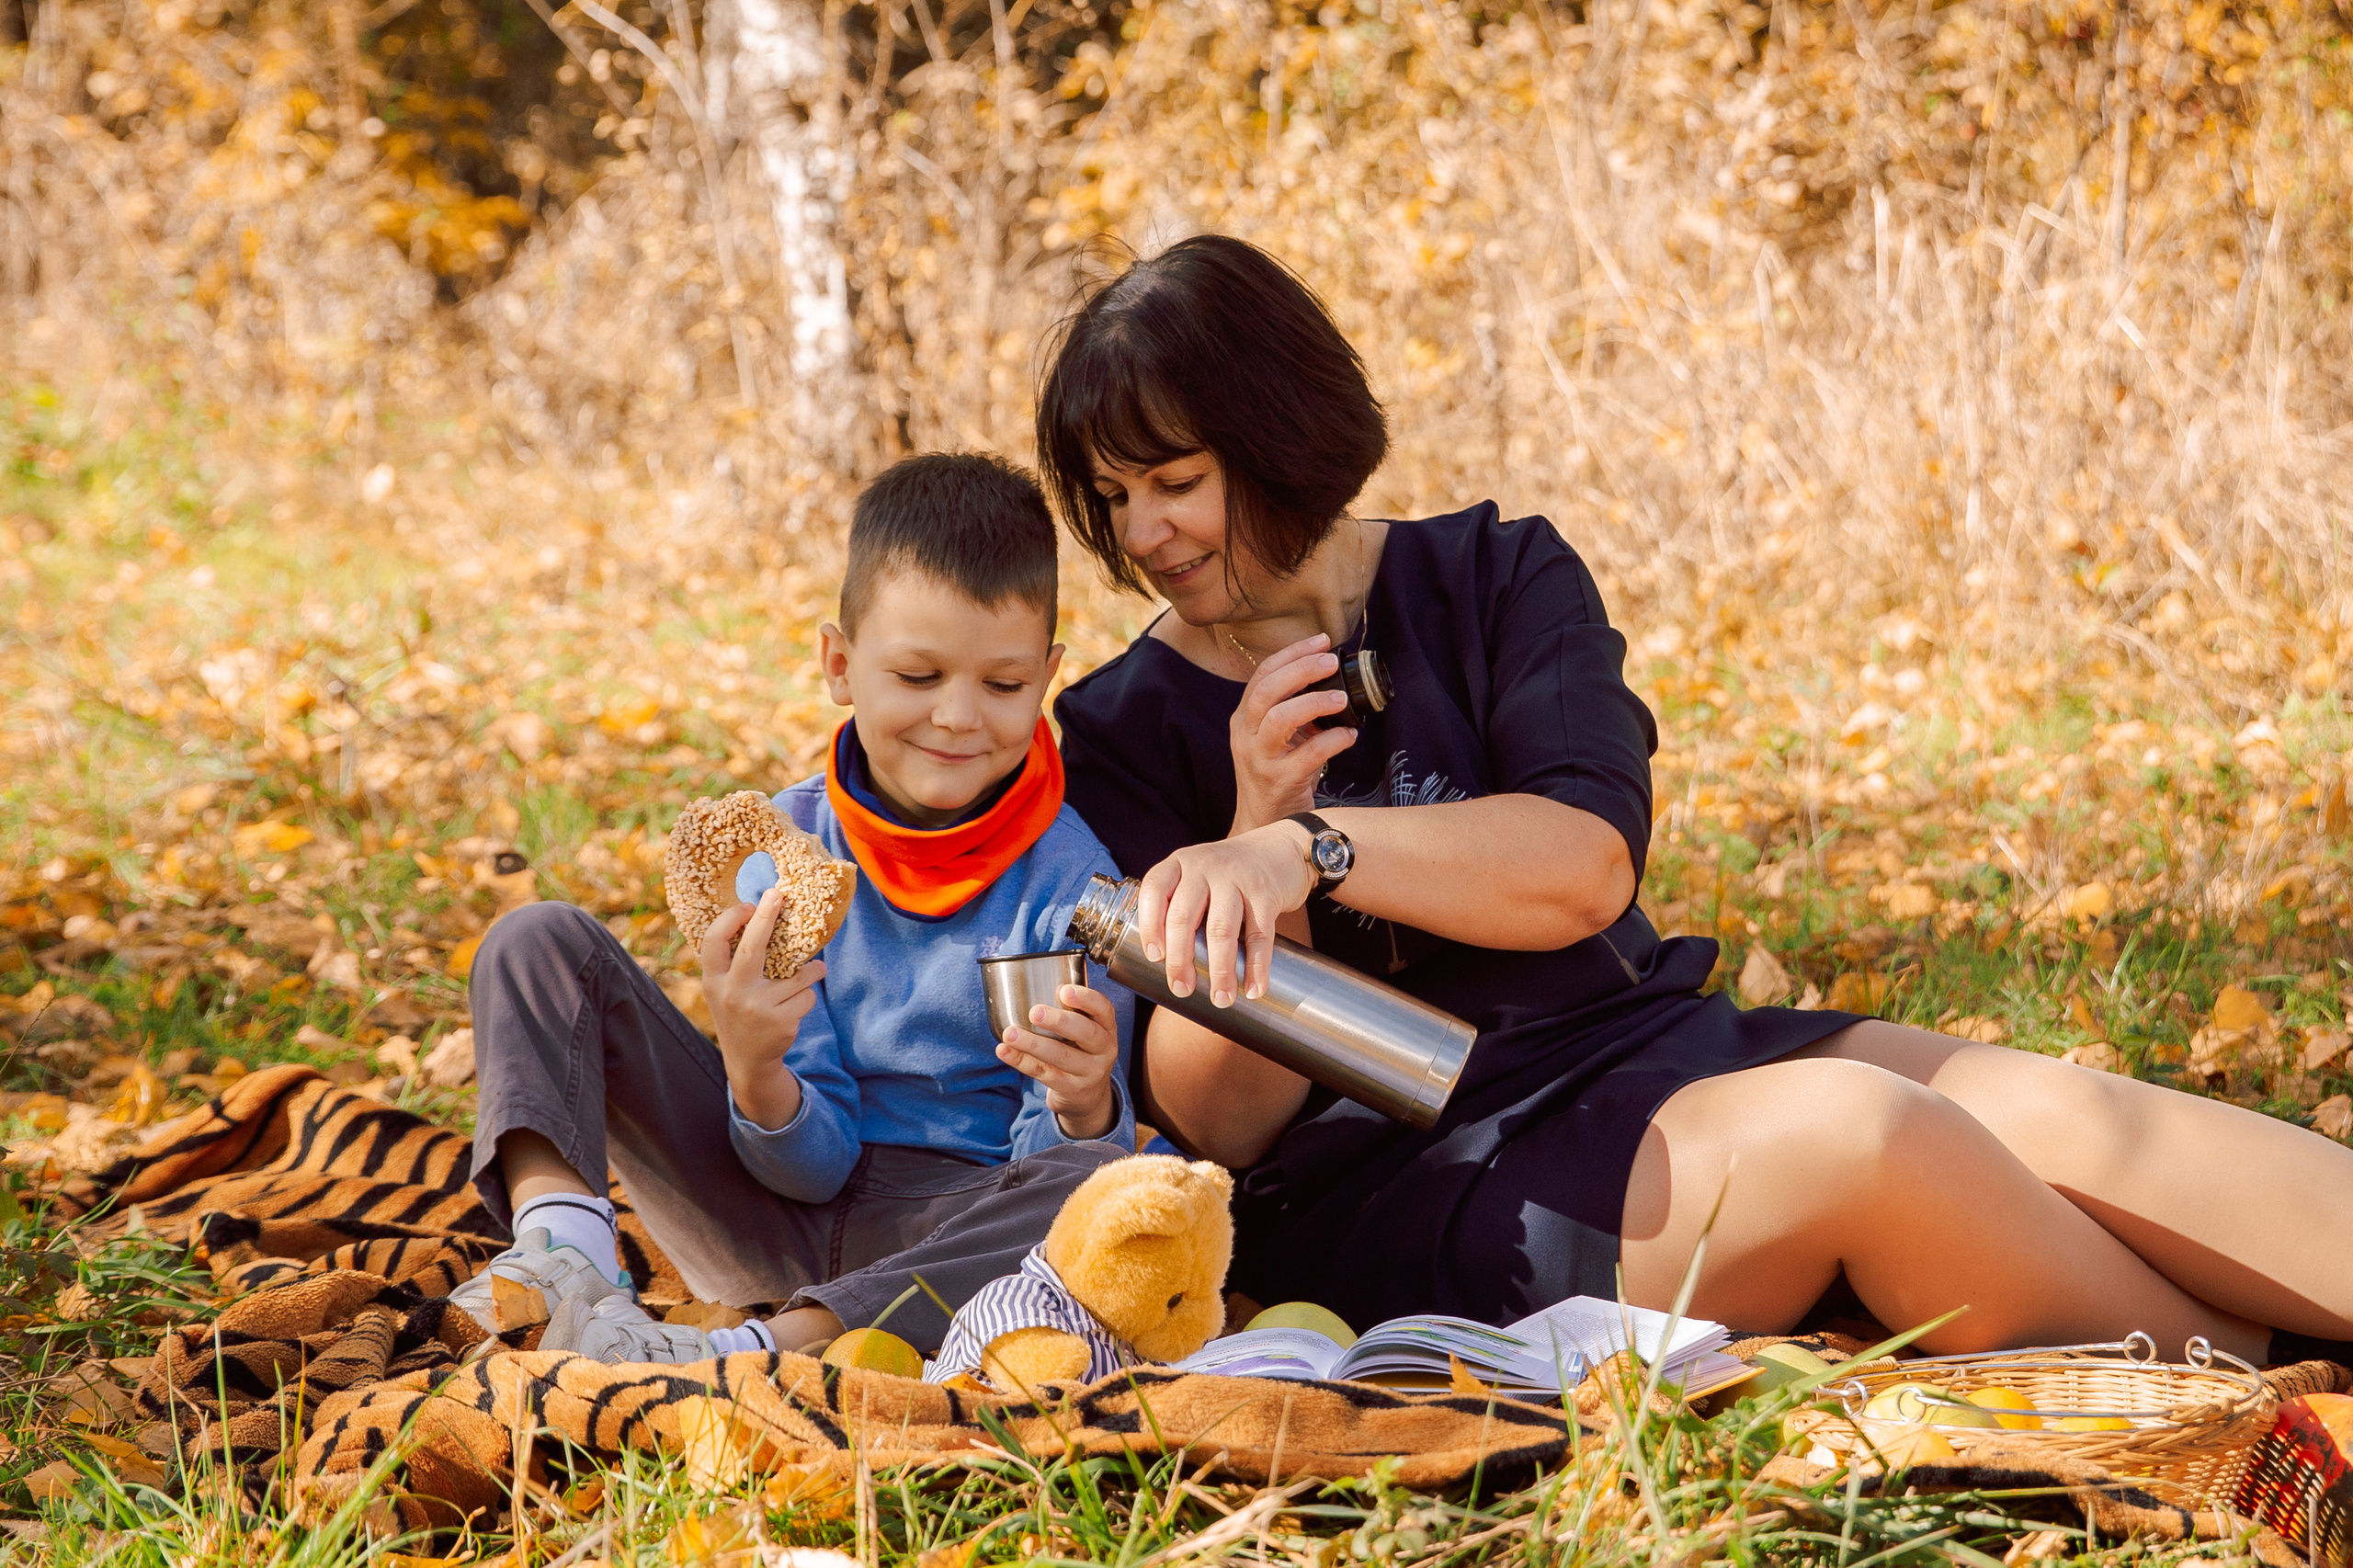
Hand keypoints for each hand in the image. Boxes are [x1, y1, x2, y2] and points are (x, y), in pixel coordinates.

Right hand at [701, 888, 826, 1128]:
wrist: (748, 1061)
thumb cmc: (738, 1011)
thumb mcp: (723, 988)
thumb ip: (732, 961)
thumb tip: (761, 914)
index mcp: (714, 980)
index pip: (714, 941)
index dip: (730, 919)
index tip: (748, 904)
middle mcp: (733, 993)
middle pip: (752, 948)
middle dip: (766, 917)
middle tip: (778, 895)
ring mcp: (758, 1009)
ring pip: (797, 975)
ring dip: (811, 970)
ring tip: (814, 970)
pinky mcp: (781, 1022)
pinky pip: (807, 995)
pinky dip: (808, 996)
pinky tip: (796, 1006)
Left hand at [998, 983, 1121, 1140]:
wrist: (1088, 1094)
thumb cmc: (1081, 1051)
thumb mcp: (1086, 1030)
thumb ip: (1070, 1011)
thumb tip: (1030, 984)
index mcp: (1107, 1028)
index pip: (1104, 1009)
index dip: (1086, 998)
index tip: (1064, 990)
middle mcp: (1103, 1050)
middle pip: (1087, 1034)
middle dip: (1060, 1021)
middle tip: (1034, 1012)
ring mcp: (1088, 1072)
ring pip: (1062, 1057)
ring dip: (1033, 1044)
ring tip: (1011, 1033)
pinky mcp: (1070, 1088)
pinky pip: (1043, 1073)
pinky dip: (1021, 1061)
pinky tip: (1004, 1050)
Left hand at [1136, 824, 1315, 1008]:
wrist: (1281, 847)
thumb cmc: (1230, 873)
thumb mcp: (1198, 875)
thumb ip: (1181, 904)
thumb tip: (1168, 964)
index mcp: (1180, 863)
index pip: (1154, 891)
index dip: (1150, 926)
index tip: (1154, 958)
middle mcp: (1205, 867)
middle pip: (1184, 917)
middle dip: (1180, 960)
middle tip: (1182, 989)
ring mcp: (1236, 878)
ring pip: (1221, 930)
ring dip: (1220, 971)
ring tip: (1221, 999)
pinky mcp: (1266, 892)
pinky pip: (1260, 935)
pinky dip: (1257, 967)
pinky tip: (1253, 989)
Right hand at [1229, 632, 1359, 833]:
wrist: (1263, 824)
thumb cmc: (1276, 774)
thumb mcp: (1275, 738)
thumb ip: (1292, 709)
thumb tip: (1330, 678)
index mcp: (1244, 719)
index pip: (1262, 675)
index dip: (1292, 653)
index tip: (1321, 641)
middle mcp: (1246, 736)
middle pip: (1267, 690)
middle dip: (1301, 670)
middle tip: (1331, 662)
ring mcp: (1260, 760)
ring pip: (1281, 719)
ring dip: (1315, 702)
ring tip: (1341, 699)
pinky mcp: (1280, 782)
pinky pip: (1310, 754)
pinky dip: (1334, 740)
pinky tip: (1350, 737)